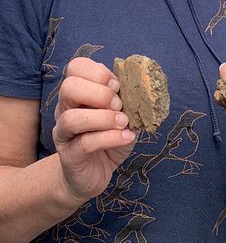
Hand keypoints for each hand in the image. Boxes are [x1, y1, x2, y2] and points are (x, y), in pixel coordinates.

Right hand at [52, 57, 136, 201]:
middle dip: (100, 93)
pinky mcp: (69, 156)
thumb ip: (128, 100)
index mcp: (79, 94)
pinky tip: (126, 138)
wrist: (92, 174)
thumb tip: (145, 86)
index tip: (117, 86)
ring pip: (72, 117)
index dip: (99, 72)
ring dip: (104, 118)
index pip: (76, 67)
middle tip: (119, 105)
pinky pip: (85, 143)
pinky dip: (110, 138)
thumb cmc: (108, 140)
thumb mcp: (123, 115)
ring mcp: (64, 133)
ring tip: (124, 123)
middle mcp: (65, 109)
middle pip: (70, 87)